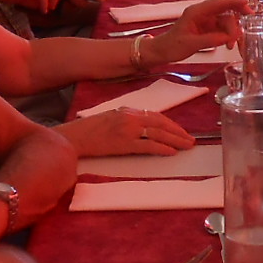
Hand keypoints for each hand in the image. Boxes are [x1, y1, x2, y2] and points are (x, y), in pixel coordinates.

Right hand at [64, 110, 195, 157]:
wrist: (71, 138)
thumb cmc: (88, 131)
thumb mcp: (109, 118)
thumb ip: (127, 119)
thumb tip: (143, 127)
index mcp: (127, 110)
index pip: (155, 115)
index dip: (171, 124)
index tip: (181, 131)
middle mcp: (129, 117)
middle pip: (161, 123)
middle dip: (178, 132)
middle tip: (190, 140)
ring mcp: (127, 130)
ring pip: (158, 134)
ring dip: (175, 140)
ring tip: (186, 147)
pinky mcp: (123, 144)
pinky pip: (147, 146)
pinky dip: (161, 148)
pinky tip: (171, 152)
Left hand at [156, 0, 243, 63]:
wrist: (162, 52)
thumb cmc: (172, 46)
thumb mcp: (191, 44)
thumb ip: (210, 40)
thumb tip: (228, 38)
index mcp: (196, 12)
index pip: (218, 3)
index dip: (233, 2)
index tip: (246, 5)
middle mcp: (202, 14)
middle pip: (224, 10)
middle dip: (237, 16)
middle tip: (250, 21)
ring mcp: (205, 21)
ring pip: (225, 21)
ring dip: (232, 31)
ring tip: (231, 45)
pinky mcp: (207, 29)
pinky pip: (222, 29)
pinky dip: (227, 36)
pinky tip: (228, 44)